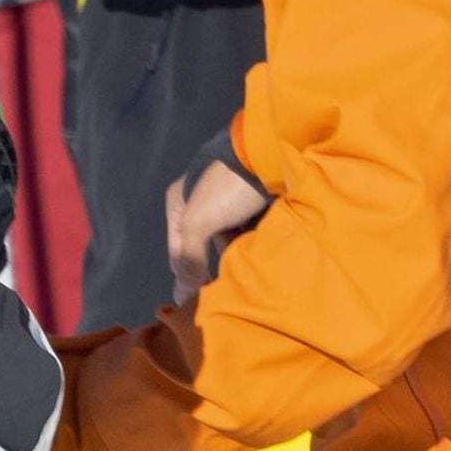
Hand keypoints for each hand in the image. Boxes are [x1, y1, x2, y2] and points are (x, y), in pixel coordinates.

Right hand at [167, 158, 268, 301]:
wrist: (272, 151)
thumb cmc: (228, 188)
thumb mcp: (198, 222)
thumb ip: (189, 257)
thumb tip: (184, 292)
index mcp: (178, 204)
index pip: (178, 253)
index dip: (189, 277)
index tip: (204, 299)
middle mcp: (201, 203)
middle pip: (205, 246)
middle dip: (217, 265)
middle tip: (229, 285)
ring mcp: (228, 201)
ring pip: (230, 239)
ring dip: (239, 254)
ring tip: (250, 271)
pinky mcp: (253, 200)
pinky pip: (250, 229)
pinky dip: (255, 242)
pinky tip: (263, 253)